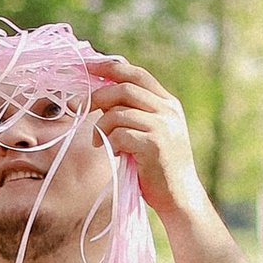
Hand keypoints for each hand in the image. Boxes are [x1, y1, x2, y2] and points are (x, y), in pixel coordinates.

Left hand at [82, 57, 206, 224]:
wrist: (179, 196)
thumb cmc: (157, 166)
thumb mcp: (150, 131)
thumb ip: (134, 112)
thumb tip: (100, 95)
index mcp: (168, 103)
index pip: (137, 74)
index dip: (110, 67)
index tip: (88, 67)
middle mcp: (168, 110)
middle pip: (125, 88)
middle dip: (98, 96)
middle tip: (83, 108)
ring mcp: (163, 127)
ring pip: (118, 112)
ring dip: (100, 127)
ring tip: (99, 141)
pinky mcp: (154, 145)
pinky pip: (119, 134)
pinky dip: (109, 142)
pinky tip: (115, 153)